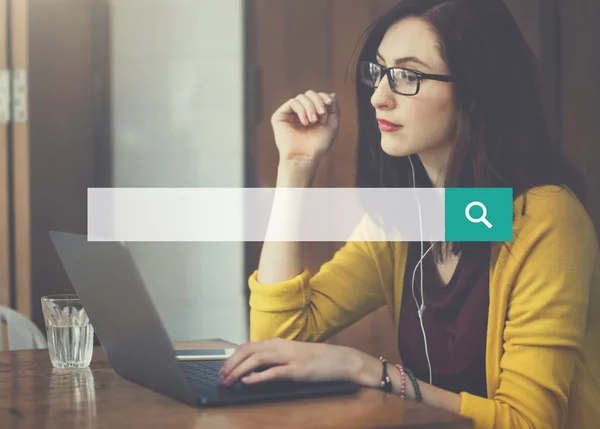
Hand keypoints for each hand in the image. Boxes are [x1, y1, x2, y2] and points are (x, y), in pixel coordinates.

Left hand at [218, 338, 362, 385]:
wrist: (339, 360)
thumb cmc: (315, 360)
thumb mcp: (290, 356)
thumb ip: (272, 360)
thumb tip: (252, 370)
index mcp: (276, 343)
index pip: (247, 346)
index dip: (231, 358)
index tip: (222, 370)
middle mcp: (280, 347)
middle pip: (247, 350)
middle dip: (230, 364)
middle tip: (220, 378)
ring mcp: (288, 357)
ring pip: (256, 359)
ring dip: (239, 371)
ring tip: (229, 381)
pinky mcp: (297, 370)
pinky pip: (273, 372)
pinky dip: (258, 377)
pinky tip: (247, 381)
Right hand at [271, 90, 340, 163]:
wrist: (304, 157)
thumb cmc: (318, 146)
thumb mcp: (332, 126)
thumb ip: (334, 110)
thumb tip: (332, 94)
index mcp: (311, 114)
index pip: (317, 97)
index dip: (323, 97)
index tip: (329, 103)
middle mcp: (300, 113)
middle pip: (309, 94)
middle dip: (317, 101)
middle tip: (321, 113)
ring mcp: (289, 114)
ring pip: (301, 97)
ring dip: (310, 107)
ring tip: (313, 121)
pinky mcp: (280, 116)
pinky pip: (292, 102)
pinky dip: (301, 110)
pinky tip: (305, 122)